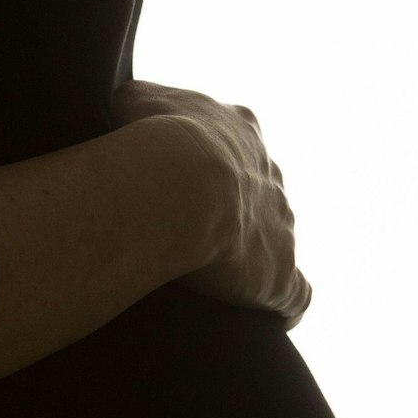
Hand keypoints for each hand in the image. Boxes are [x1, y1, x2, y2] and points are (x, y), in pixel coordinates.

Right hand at [108, 78, 311, 332]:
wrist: (180, 185)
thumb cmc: (148, 138)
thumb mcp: (132, 102)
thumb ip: (136, 104)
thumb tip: (122, 108)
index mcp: (240, 131)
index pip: (233, 143)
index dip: (208, 163)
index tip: (180, 181)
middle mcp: (269, 175)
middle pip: (258, 191)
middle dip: (233, 209)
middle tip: (189, 231)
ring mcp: (282, 224)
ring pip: (276, 238)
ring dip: (252, 256)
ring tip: (214, 278)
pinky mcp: (282, 274)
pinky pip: (295, 295)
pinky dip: (283, 304)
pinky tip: (263, 315)